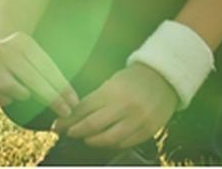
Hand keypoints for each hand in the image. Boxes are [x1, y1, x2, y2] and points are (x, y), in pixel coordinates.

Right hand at [0, 32, 79, 117]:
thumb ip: (49, 72)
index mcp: (22, 42)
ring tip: (30, 98)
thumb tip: (72, 98)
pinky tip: (10, 100)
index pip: (45, 67)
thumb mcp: (33, 55)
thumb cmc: (21, 59)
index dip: (61, 86)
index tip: (74, 102)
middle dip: (51, 97)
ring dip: (23, 95)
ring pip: (10, 85)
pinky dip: (4, 98)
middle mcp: (5, 50)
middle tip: (65, 111)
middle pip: (31, 78)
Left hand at [51, 63, 177, 148]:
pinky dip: (112, 144)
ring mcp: (137, 120)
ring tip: (86, 138)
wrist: (164, 78)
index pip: (83, 109)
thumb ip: (94, 100)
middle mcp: (124, 106)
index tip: (57, 126)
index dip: (67, 120)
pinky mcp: (148, 130)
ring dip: (93, 140)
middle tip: (68, 133)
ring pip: (108, 139)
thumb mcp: (111, 83)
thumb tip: (72, 115)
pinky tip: (105, 141)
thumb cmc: (132, 79)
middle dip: (76, 131)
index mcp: (112, 91)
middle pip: (92, 126)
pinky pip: (125, 143)